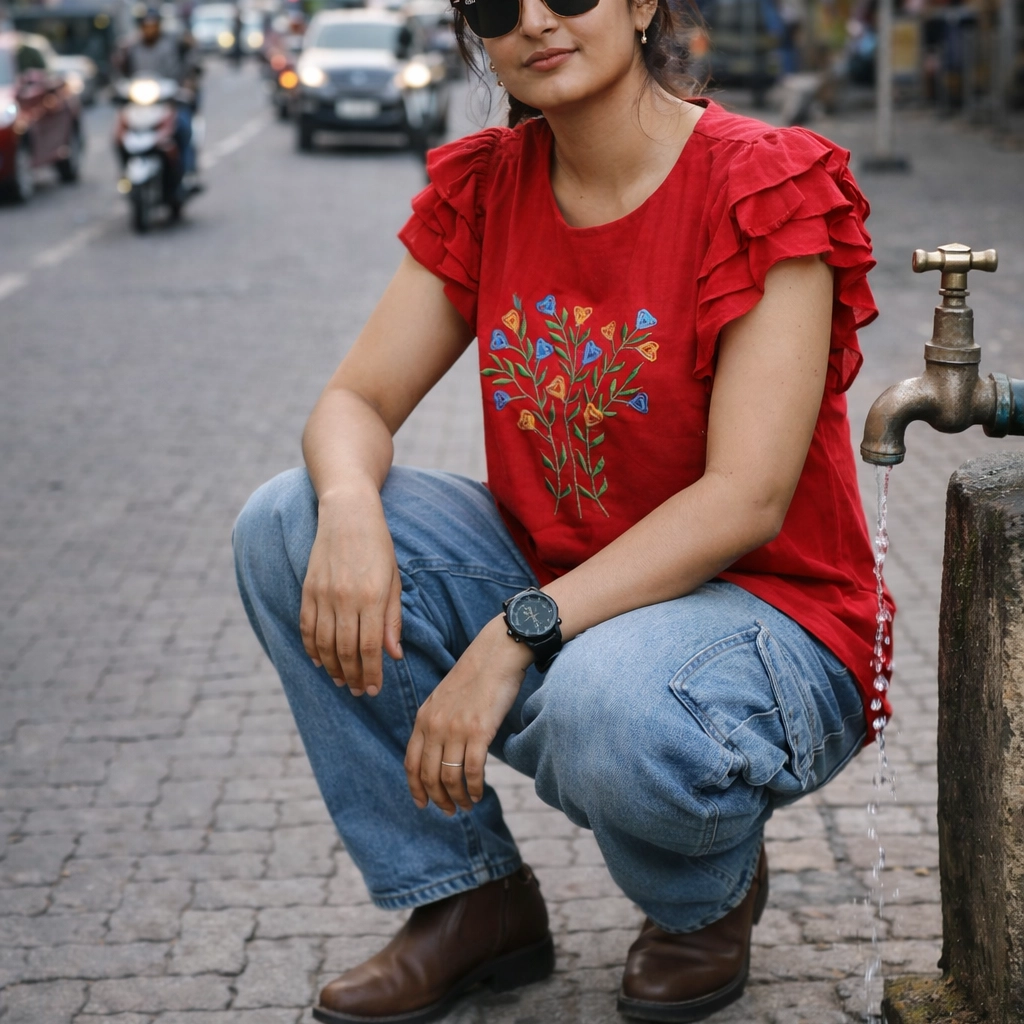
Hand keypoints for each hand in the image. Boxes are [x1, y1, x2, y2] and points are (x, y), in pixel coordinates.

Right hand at [299, 485, 402, 696]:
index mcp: (372, 596)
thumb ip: (393, 619)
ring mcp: (323, 594)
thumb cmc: (378, 546)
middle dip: (353, 676)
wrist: (348, 513)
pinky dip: (311, 648)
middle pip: (346, 650)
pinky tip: (319, 661)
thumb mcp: (394, 579)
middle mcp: (346, 598)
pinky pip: (307, 626)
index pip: (369, 647)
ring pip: (324, 643)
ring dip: (332, 667)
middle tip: (359, 692)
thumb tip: (394, 655)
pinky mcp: (308, 589)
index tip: (375, 689)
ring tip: (342, 681)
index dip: (372, 673)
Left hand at [405, 617, 532, 814]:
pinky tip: (479, 794)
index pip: (411, 763)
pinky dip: (474, 788)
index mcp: (423, 718)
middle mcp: (434, 726)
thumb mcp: (445, 698)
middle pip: (429, 775)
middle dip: (438, 799)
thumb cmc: (476, 676)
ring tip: (467, 805)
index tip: (423, 804)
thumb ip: (437, 723)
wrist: (497, 654)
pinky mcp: (478, 731)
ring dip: (457, 798)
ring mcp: (455, 729)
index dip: (415, 788)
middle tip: (449, 811)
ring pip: (449, 777)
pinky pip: (472, 770)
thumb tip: (439, 752)